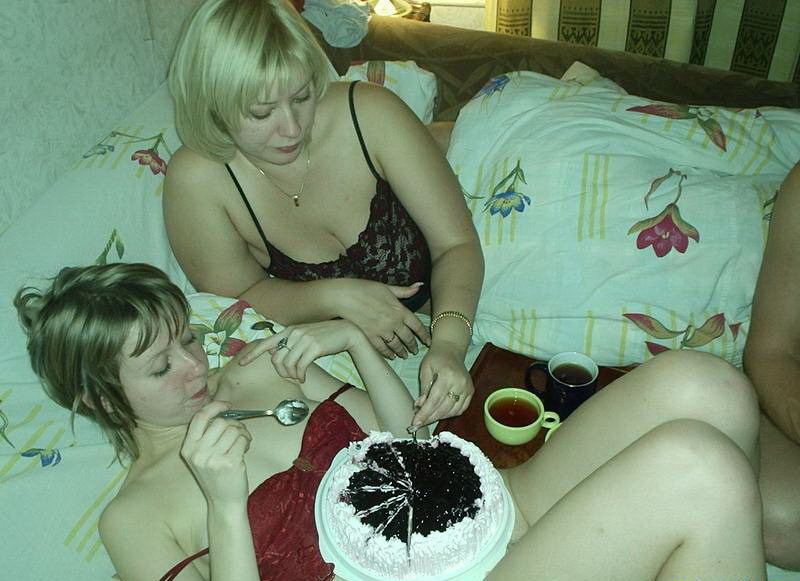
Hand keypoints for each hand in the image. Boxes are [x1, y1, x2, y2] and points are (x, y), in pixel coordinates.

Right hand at [181, 401, 251, 507]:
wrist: (223, 502)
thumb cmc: (216, 476)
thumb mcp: (202, 456)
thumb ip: (207, 435)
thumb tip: (224, 410)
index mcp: (188, 448)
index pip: (200, 417)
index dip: (215, 406)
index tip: (227, 405)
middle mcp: (198, 453)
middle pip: (221, 422)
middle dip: (235, 424)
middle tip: (239, 433)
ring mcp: (213, 459)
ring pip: (234, 430)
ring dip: (243, 433)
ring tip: (242, 442)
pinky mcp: (229, 463)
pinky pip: (242, 440)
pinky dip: (247, 441)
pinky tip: (245, 449)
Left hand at [239, 320, 363, 381]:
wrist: (346, 332)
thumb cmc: (324, 336)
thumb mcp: (305, 335)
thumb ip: (291, 342)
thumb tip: (276, 355)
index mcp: (289, 330)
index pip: (266, 342)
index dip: (252, 354)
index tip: (242, 363)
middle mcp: (294, 333)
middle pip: (277, 359)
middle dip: (280, 372)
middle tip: (289, 376)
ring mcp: (304, 339)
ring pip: (288, 364)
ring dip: (292, 375)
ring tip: (298, 377)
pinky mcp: (314, 347)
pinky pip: (300, 367)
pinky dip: (300, 375)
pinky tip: (303, 377)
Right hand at [337, 279, 430, 358]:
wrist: (344, 296)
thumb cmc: (365, 288)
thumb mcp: (387, 287)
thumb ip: (404, 290)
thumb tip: (419, 285)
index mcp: (400, 309)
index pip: (417, 326)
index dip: (424, 335)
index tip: (428, 341)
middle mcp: (394, 322)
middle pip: (408, 338)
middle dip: (412, 345)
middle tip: (415, 350)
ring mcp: (382, 331)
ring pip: (396, 345)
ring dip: (401, 351)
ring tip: (404, 355)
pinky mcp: (370, 337)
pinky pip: (382, 349)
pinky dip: (388, 353)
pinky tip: (391, 355)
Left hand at [412, 342, 472, 426]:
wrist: (451, 350)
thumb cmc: (436, 358)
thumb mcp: (425, 370)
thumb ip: (424, 389)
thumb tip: (419, 406)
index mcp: (448, 375)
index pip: (434, 400)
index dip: (424, 414)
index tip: (415, 423)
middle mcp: (460, 383)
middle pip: (444, 408)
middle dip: (429, 418)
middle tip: (418, 423)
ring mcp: (468, 388)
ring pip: (452, 411)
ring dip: (439, 417)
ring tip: (427, 417)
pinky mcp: (471, 392)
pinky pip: (461, 409)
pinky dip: (449, 414)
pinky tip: (439, 413)